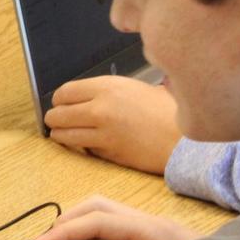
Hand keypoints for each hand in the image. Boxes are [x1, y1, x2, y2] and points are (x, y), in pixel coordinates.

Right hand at [30, 195, 199, 239]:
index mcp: (158, 233)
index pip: (99, 222)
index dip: (65, 233)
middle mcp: (157, 225)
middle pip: (99, 207)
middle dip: (66, 223)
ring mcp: (160, 231)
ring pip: (108, 215)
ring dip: (79, 227)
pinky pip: (119, 229)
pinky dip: (94, 236)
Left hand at [44, 76, 179, 174]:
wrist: (184, 139)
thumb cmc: (164, 111)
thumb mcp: (133, 88)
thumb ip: (104, 91)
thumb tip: (78, 97)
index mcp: (106, 87)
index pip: (63, 92)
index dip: (59, 100)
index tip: (61, 104)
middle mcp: (100, 108)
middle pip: (57, 115)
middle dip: (55, 119)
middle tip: (59, 120)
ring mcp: (102, 132)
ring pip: (63, 135)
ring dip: (61, 135)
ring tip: (66, 134)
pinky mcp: (108, 152)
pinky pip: (83, 149)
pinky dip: (82, 147)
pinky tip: (90, 143)